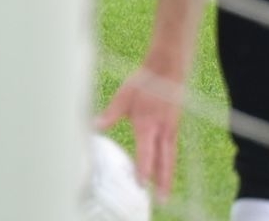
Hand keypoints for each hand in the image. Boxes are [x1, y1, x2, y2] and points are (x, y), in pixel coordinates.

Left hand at [96, 67, 182, 201]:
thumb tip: (94, 126)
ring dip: (168, 176)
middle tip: (162, 200)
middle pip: (164, 161)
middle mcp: (162, 130)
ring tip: (165, 192)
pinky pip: (172, 149)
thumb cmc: (145, 82)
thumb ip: (110, 114)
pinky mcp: (174, 126)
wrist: (167, 68)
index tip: (141, 184)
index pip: (146, 153)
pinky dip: (170, 163)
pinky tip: (166, 170)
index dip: (144, 170)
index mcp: (147, 124)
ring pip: (170, 158)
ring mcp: (170, 129)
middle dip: (162, 182)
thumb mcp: (123, 96)